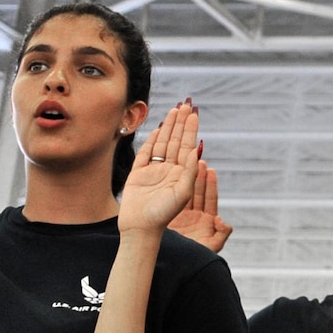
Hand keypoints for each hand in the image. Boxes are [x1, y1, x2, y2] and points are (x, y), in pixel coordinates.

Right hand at [120, 100, 198, 235]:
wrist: (141, 228)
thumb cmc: (164, 214)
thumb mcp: (182, 193)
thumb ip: (189, 172)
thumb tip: (195, 150)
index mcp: (181, 173)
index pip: (187, 146)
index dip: (190, 129)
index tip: (193, 113)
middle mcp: (169, 170)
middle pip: (176, 141)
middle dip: (181, 123)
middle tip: (185, 104)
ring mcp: (153, 171)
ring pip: (162, 144)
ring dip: (168, 127)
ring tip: (174, 110)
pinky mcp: (138, 174)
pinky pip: (145, 154)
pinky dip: (151, 141)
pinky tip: (158, 129)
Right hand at [167, 160, 231, 252]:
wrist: (169, 267)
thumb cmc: (192, 260)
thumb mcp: (210, 247)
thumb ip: (222, 234)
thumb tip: (223, 220)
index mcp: (205, 221)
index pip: (209, 198)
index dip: (210, 184)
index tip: (210, 169)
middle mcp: (192, 216)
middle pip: (197, 191)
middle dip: (198, 175)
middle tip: (198, 159)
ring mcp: (178, 216)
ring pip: (183, 193)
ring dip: (183, 177)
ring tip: (184, 161)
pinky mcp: (165, 217)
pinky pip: (169, 199)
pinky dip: (170, 188)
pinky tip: (168, 175)